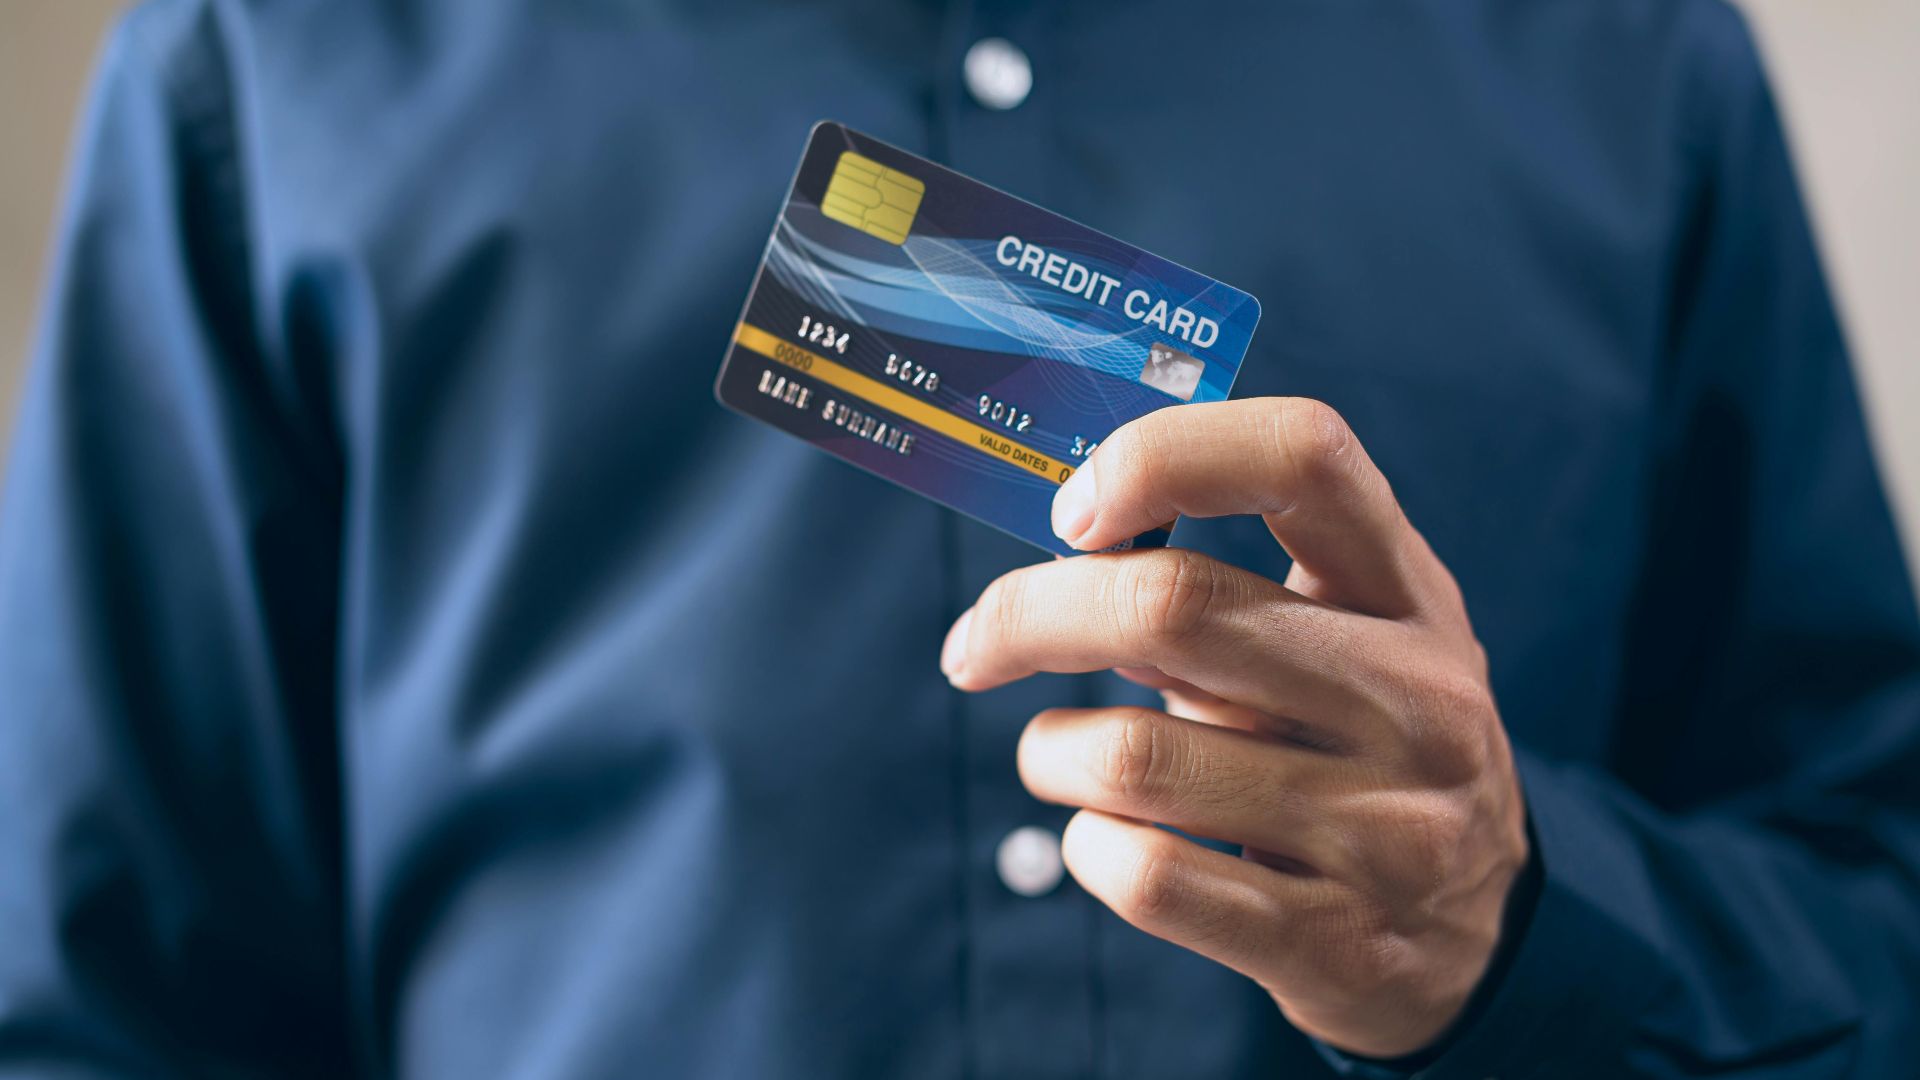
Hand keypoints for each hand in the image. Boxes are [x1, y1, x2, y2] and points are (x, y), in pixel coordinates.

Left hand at [940, 398, 1529, 1057]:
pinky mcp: (1333, 943)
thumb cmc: (1368, 750)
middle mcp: (1414, 699)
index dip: (1163, 456)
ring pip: (1134, 757)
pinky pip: (1148, 879)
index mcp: (1409, 593)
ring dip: (1051, 750)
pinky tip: (1102, 838)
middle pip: (1176, 606)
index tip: (1074, 512)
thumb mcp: (1349, 645)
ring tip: (1056, 756)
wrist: (1481, 940)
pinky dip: (1087, 847)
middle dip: (1032, 617)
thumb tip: (1059, 572)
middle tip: (978, 644)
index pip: (1302, 454)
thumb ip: (1228, 594)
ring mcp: (1385, 828)